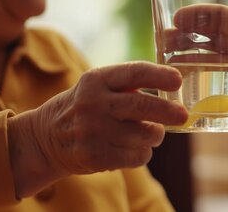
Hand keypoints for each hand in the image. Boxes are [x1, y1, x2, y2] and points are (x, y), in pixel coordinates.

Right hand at [9, 61, 186, 196]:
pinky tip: (133, 147)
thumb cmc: (83, 107)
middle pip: (142, 106)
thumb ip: (128, 84)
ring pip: (145, 134)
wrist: (44, 140)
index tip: (177, 81)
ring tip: (150, 132)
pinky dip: (143, 152)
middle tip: (183, 115)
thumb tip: (172, 88)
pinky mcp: (96, 156)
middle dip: (168, 111)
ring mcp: (93, 131)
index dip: (159, 76)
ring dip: (155, 134)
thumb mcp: (97, 86)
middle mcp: (93, 103)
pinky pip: (138, 155)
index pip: (134, 72)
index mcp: (96, 80)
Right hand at [170, 4, 227, 124]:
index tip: (179, 19)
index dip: (200, 17)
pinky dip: (203, 94)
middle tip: (163, 42)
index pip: (223, 18)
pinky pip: (220, 93)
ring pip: (209, 65)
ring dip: (188, 64)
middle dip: (185, 39)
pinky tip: (185, 97)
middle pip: (209, 41)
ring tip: (167, 67)